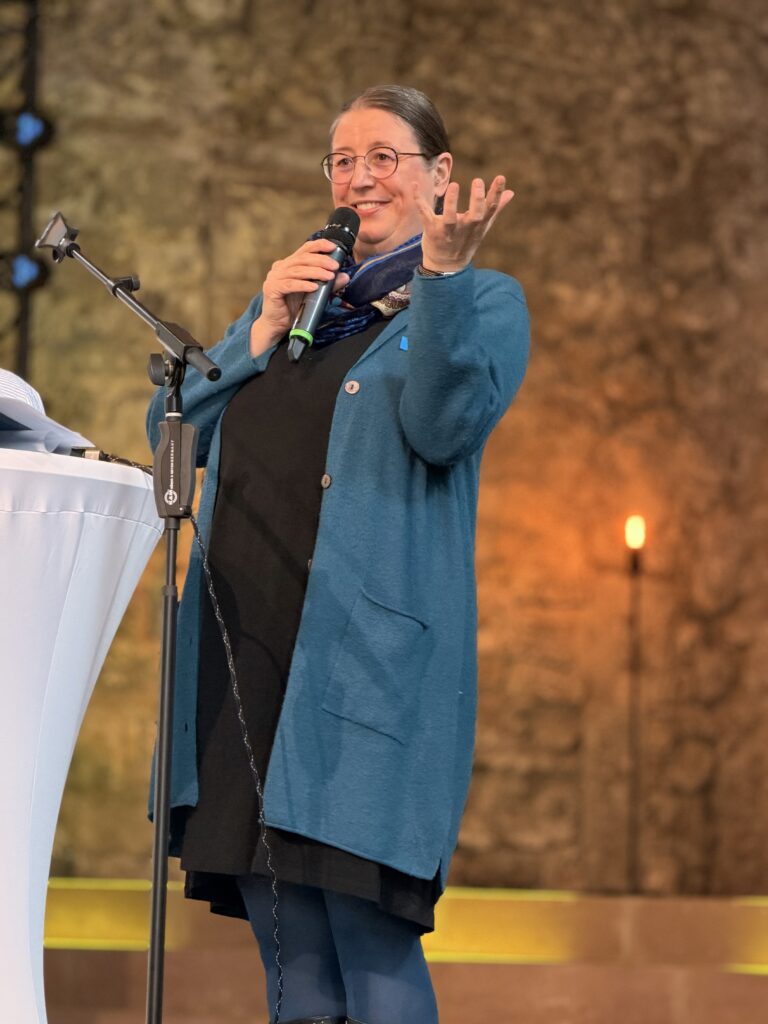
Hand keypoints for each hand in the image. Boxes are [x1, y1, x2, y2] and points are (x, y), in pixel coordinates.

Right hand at [250, 238, 349, 355]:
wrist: (277, 325)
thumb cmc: (294, 307)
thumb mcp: (314, 293)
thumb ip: (328, 284)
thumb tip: (345, 277)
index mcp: (289, 264)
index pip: (305, 249)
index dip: (319, 246)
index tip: (334, 247)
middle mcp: (280, 267)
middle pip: (302, 259)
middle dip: (321, 261)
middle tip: (335, 266)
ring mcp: (274, 277)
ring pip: (297, 271)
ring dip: (315, 273)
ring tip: (329, 276)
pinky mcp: (272, 289)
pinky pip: (290, 285)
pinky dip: (303, 285)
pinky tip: (315, 287)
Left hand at [415, 175, 514, 274]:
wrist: (446, 266)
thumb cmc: (466, 241)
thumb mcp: (482, 227)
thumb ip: (495, 208)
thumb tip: (511, 192)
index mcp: (478, 225)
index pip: (490, 209)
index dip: (496, 194)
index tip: (500, 178)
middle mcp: (465, 228)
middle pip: (474, 215)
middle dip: (477, 199)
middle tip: (478, 181)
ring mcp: (447, 231)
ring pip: (449, 218)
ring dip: (451, 202)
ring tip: (454, 185)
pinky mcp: (431, 231)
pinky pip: (424, 214)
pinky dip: (419, 200)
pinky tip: (414, 185)